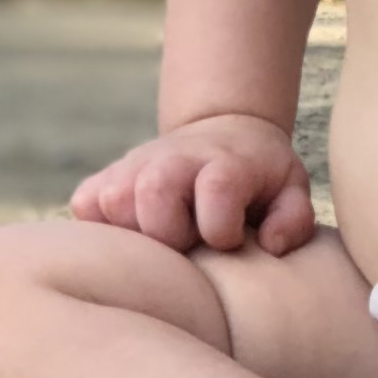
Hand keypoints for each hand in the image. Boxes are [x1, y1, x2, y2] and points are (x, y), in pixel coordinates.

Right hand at [69, 112, 314, 254]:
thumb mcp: (290, 190)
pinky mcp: (104, 179)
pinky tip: (134, 235)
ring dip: (135, 233)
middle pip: (153, 195)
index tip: (229, 239)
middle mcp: (174, 159)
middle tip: (186, 244)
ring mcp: (134, 166)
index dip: (222, 228)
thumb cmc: (260, 179)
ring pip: (111, 202)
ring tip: (162, 241)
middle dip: (170, 233)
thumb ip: (292, 218)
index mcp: (225, 163)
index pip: (215, 191)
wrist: (224, 133)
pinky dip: (102, 227)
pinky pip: (85, 205)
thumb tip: (269, 244)